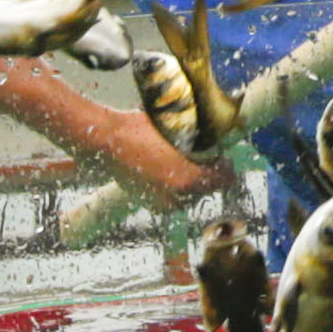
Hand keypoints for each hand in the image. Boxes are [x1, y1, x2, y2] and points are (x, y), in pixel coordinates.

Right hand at [96, 102, 233, 207]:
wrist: (107, 139)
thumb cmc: (141, 129)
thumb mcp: (177, 128)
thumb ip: (199, 138)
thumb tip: (217, 139)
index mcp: (190, 177)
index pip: (224, 179)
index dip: (225, 166)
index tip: (221, 157)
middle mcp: (179, 195)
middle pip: (208, 188)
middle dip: (208, 174)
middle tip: (204, 159)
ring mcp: (163, 202)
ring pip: (191, 195)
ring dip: (192, 182)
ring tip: (185, 165)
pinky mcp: (149, 203)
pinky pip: (173, 199)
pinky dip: (175, 189)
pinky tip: (169, 173)